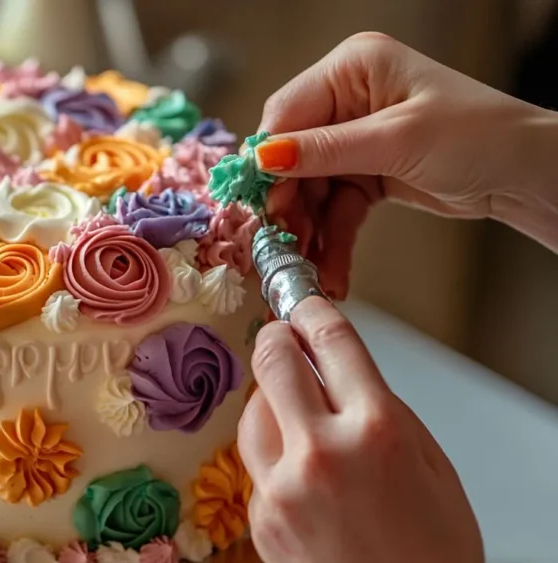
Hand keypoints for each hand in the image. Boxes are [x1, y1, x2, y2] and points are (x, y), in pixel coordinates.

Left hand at [238, 297, 493, 562]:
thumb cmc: (437, 562)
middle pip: (272, 361)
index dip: (311, 310)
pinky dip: (271, 452)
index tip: (301, 301)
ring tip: (297, 412)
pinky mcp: (258, 516)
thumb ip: (383, 411)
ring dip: (271, 398)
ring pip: (253, 409)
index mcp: (377, 429)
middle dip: (275, 340)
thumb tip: (343, 373)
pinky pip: (254, 461)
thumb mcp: (433, 466)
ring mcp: (281, 485)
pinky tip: (299, 470)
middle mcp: (321, 450)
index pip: (331, 340)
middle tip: (280, 337)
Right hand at [254, 31, 557, 298]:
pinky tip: (331, 269)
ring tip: (310, 270)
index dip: (268, 161)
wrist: (529, 174)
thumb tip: (265, 157)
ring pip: (312, 190)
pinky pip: (336, 208)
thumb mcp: (396, 140)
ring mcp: (357, 137)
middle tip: (281, 246)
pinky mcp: (368, 171)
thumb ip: (325, 150)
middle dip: (289, 206)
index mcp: (353, 68)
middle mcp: (349, 98)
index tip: (258, 204)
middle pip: (294, 157)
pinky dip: (333, 239)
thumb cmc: (479, 136)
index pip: (287, 113)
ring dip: (310, 232)